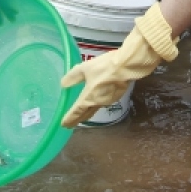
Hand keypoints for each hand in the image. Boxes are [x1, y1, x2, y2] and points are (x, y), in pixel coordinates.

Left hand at [59, 4, 178, 127]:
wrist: (127, 66)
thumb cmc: (104, 67)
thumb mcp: (85, 68)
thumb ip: (73, 77)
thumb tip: (63, 84)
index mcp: (89, 98)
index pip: (77, 111)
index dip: (70, 118)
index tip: (64, 125)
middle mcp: (98, 103)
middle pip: (86, 114)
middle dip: (78, 119)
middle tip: (71, 124)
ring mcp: (108, 101)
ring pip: (95, 109)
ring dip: (88, 113)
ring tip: (82, 115)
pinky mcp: (116, 95)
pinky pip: (103, 104)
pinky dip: (96, 106)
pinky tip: (96, 102)